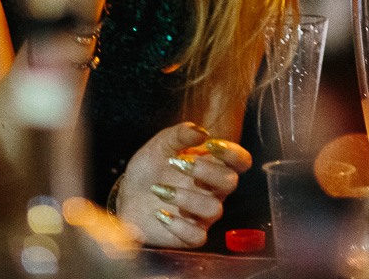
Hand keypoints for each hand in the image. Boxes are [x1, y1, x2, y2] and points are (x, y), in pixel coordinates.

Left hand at [115, 123, 251, 247]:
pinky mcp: (189, 235)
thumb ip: (181, 134)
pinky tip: (160, 215)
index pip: (241, 161)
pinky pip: (197, 236)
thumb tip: (202, 133)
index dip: (233, 153)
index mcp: (212, 165)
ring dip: (186, 198)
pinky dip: (179, 226)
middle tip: (177, 164)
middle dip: (206, 171)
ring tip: (159, 190)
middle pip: (230, 182)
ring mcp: (202, 214)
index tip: (211, 145)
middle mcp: (212, 190)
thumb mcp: (161, 144)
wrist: (127, 196)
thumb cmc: (150, 168)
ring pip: (214, 209)